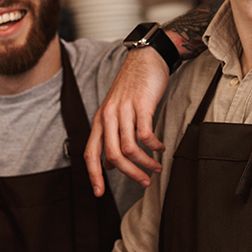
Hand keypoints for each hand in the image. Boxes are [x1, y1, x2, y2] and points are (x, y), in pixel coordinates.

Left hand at [86, 48, 168, 194]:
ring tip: (156, 167)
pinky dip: (153, 146)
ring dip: (144, 163)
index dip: (93, 175)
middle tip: (144, 182)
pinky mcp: (141, 104)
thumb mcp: (116, 111)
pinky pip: (144, 134)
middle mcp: (108, 116)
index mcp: (100, 120)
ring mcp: (123, 110)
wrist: (146, 57)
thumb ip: (110, 136)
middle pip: (112, 155)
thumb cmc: (133, 86)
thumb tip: (107, 164)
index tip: (99, 193)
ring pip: (128, 148)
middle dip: (129, 174)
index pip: (90, 153)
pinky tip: (160, 147)